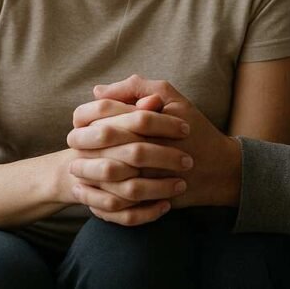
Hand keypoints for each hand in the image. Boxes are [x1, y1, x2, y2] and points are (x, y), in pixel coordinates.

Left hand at [68, 76, 241, 220]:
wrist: (216, 169)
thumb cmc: (192, 128)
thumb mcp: (171, 97)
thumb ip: (136, 87)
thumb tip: (98, 93)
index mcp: (146, 120)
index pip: (101, 114)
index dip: (84, 116)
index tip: (78, 119)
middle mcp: (143, 147)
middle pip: (98, 142)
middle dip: (80, 142)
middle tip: (73, 143)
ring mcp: (144, 175)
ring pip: (102, 174)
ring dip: (86, 170)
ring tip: (75, 167)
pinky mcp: (146, 199)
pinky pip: (113, 200)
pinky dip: (98, 196)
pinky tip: (91, 188)